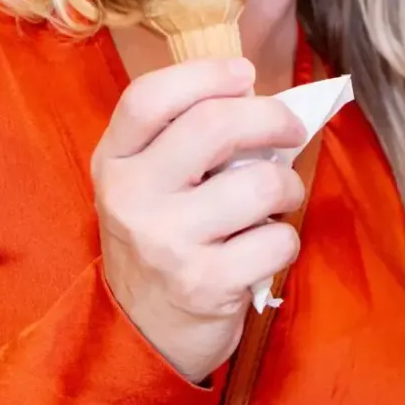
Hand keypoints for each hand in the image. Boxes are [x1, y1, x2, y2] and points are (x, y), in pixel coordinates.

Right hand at [93, 58, 308, 383]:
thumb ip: (183, 136)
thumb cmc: (161, 236)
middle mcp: (131, 197)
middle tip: (291, 128)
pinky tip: (266, 245)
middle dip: (272, 118)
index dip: (204, 74)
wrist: (141, 331)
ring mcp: (166, 242)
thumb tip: (258, 95)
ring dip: (288, 186)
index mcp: (113, 161)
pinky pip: (277, 239)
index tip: (245, 73)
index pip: (148, 97)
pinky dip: (285, 239)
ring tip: (279, 197)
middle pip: (214, 125)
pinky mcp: (205, 283)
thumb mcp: (148, 182)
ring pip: (260, 183)